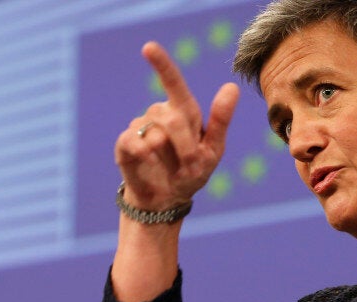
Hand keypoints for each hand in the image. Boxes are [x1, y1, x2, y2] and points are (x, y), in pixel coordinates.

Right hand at [114, 41, 238, 210]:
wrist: (167, 199)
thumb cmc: (193, 173)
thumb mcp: (213, 150)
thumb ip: (221, 120)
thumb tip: (231, 86)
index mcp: (184, 112)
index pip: (173, 83)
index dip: (162, 64)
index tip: (148, 48)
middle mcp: (159, 114)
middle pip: (172, 118)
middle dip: (186, 146)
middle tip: (191, 166)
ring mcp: (140, 128)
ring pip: (155, 134)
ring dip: (169, 157)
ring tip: (172, 169)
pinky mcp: (125, 144)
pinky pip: (133, 142)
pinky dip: (144, 154)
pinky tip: (149, 162)